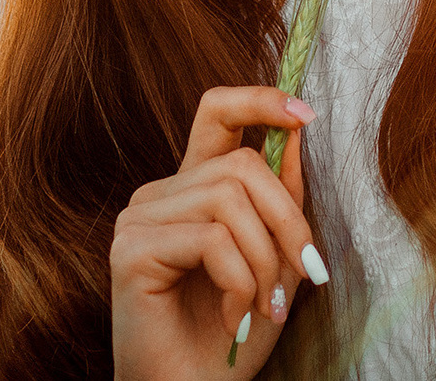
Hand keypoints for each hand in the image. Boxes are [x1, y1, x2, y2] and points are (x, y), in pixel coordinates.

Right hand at [110, 86, 325, 380]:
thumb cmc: (233, 335)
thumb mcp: (274, 259)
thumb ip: (280, 198)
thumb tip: (297, 132)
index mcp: (193, 189)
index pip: (216, 113)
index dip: (258, 101)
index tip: (303, 114)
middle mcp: (161, 195)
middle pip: (242, 163)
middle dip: (289, 221)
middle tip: (305, 276)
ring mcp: (140, 219)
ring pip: (230, 199)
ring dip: (265, 261)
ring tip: (264, 307)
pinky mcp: (130, 250)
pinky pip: (210, 239)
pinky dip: (239, 282)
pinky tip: (233, 319)